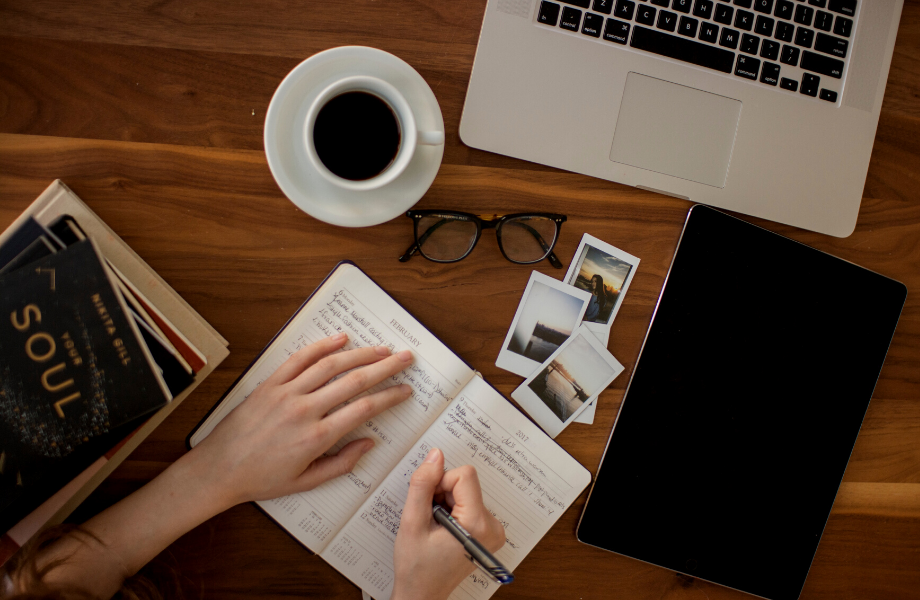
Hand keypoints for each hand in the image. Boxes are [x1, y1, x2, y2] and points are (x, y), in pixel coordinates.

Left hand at [193, 333, 413, 507]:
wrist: (219, 469)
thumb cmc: (262, 479)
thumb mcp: (306, 482)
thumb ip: (341, 463)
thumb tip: (369, 443)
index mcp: (317, 437)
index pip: (364, 409)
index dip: (390, 396)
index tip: (405, 390)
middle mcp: (304, 410)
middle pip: (354, 381)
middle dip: (385, 367)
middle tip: (405, 358)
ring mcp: (286, 393)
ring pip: (331, 365)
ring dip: (360, 353)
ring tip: (381, 348)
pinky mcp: (270, 384)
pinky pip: (299, 359)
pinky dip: (321, 346)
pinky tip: (340, 339)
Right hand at [392, 448, 505, 599]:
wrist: (422, 594)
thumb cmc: (416, 566)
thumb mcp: (412, 522)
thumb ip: (422, 485)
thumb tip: (435, 455)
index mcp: (478, 524)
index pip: (464, 475)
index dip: (440, 483)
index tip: (429, 504)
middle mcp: (493, 526)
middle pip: (465, 483)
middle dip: (442, 494)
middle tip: (430, 519)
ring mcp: (493, 530)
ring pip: (466, 491)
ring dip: (446, 502)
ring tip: (435, 527)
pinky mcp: (488, 531)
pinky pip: (469, 503)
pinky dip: (453, 510)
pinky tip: (443, 530)